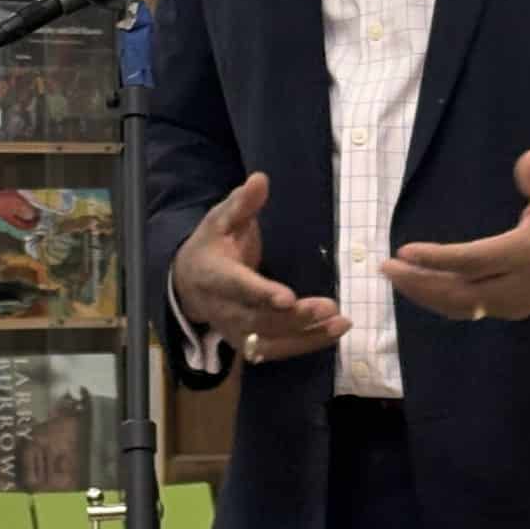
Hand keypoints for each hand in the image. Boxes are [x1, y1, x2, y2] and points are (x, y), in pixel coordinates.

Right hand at [172, 172, 350, 364]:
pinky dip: (306, 344)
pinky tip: (333, 333)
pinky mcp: (248, 344)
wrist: (188, 283)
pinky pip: (278, 349)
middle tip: (329, 307)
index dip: (261, 293)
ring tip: (341, 323)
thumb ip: (241, 203)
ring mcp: (235, 331)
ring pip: (271, 340)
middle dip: (295, 317)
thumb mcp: (220, 218)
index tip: (287, 298)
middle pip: (259, 319)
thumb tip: (260, 179)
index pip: (237, 287)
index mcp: (214, 276)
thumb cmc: (212, 243)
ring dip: (307, 335)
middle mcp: (224, 310)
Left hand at [383, 149, 529, 322]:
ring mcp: (519, 301)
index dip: (437, 258)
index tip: (404, 249)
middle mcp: (520, 283)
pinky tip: (423, 288)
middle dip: (420, 282)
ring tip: (395, 276)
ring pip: (463, 307)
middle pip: (461, 292)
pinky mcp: (517, 307)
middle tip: (385, 265)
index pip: (474, 261)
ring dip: (426, 294)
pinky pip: (472, 309)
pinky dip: (443, 301)